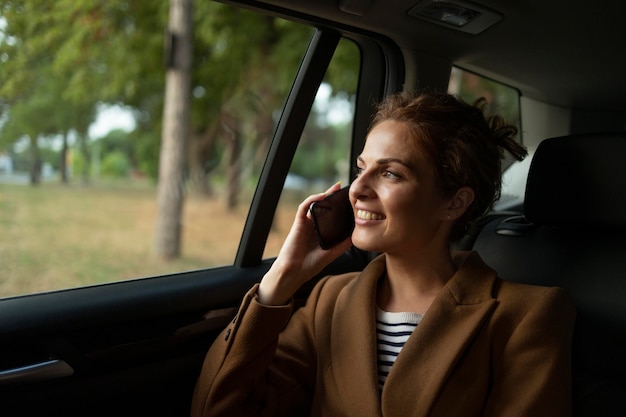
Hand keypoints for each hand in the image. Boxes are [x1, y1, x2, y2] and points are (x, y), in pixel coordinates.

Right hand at [257, 182, 352, 304]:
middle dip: (332, 196)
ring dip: (324, 194)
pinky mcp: (298, 223)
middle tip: (342, 187)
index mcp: (321, 232)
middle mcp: (313, 226)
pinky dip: (313, 200)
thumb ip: (343, 244)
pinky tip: (322, 196)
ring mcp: (305, 223)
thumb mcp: (331, 253)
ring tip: (335, 188)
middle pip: (323, 207)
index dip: (339, 206)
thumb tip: (357, 235)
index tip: (350, 200)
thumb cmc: (309, 265)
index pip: (330, 215)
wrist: (294, 272)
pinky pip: (304, 207)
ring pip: (314, 204)